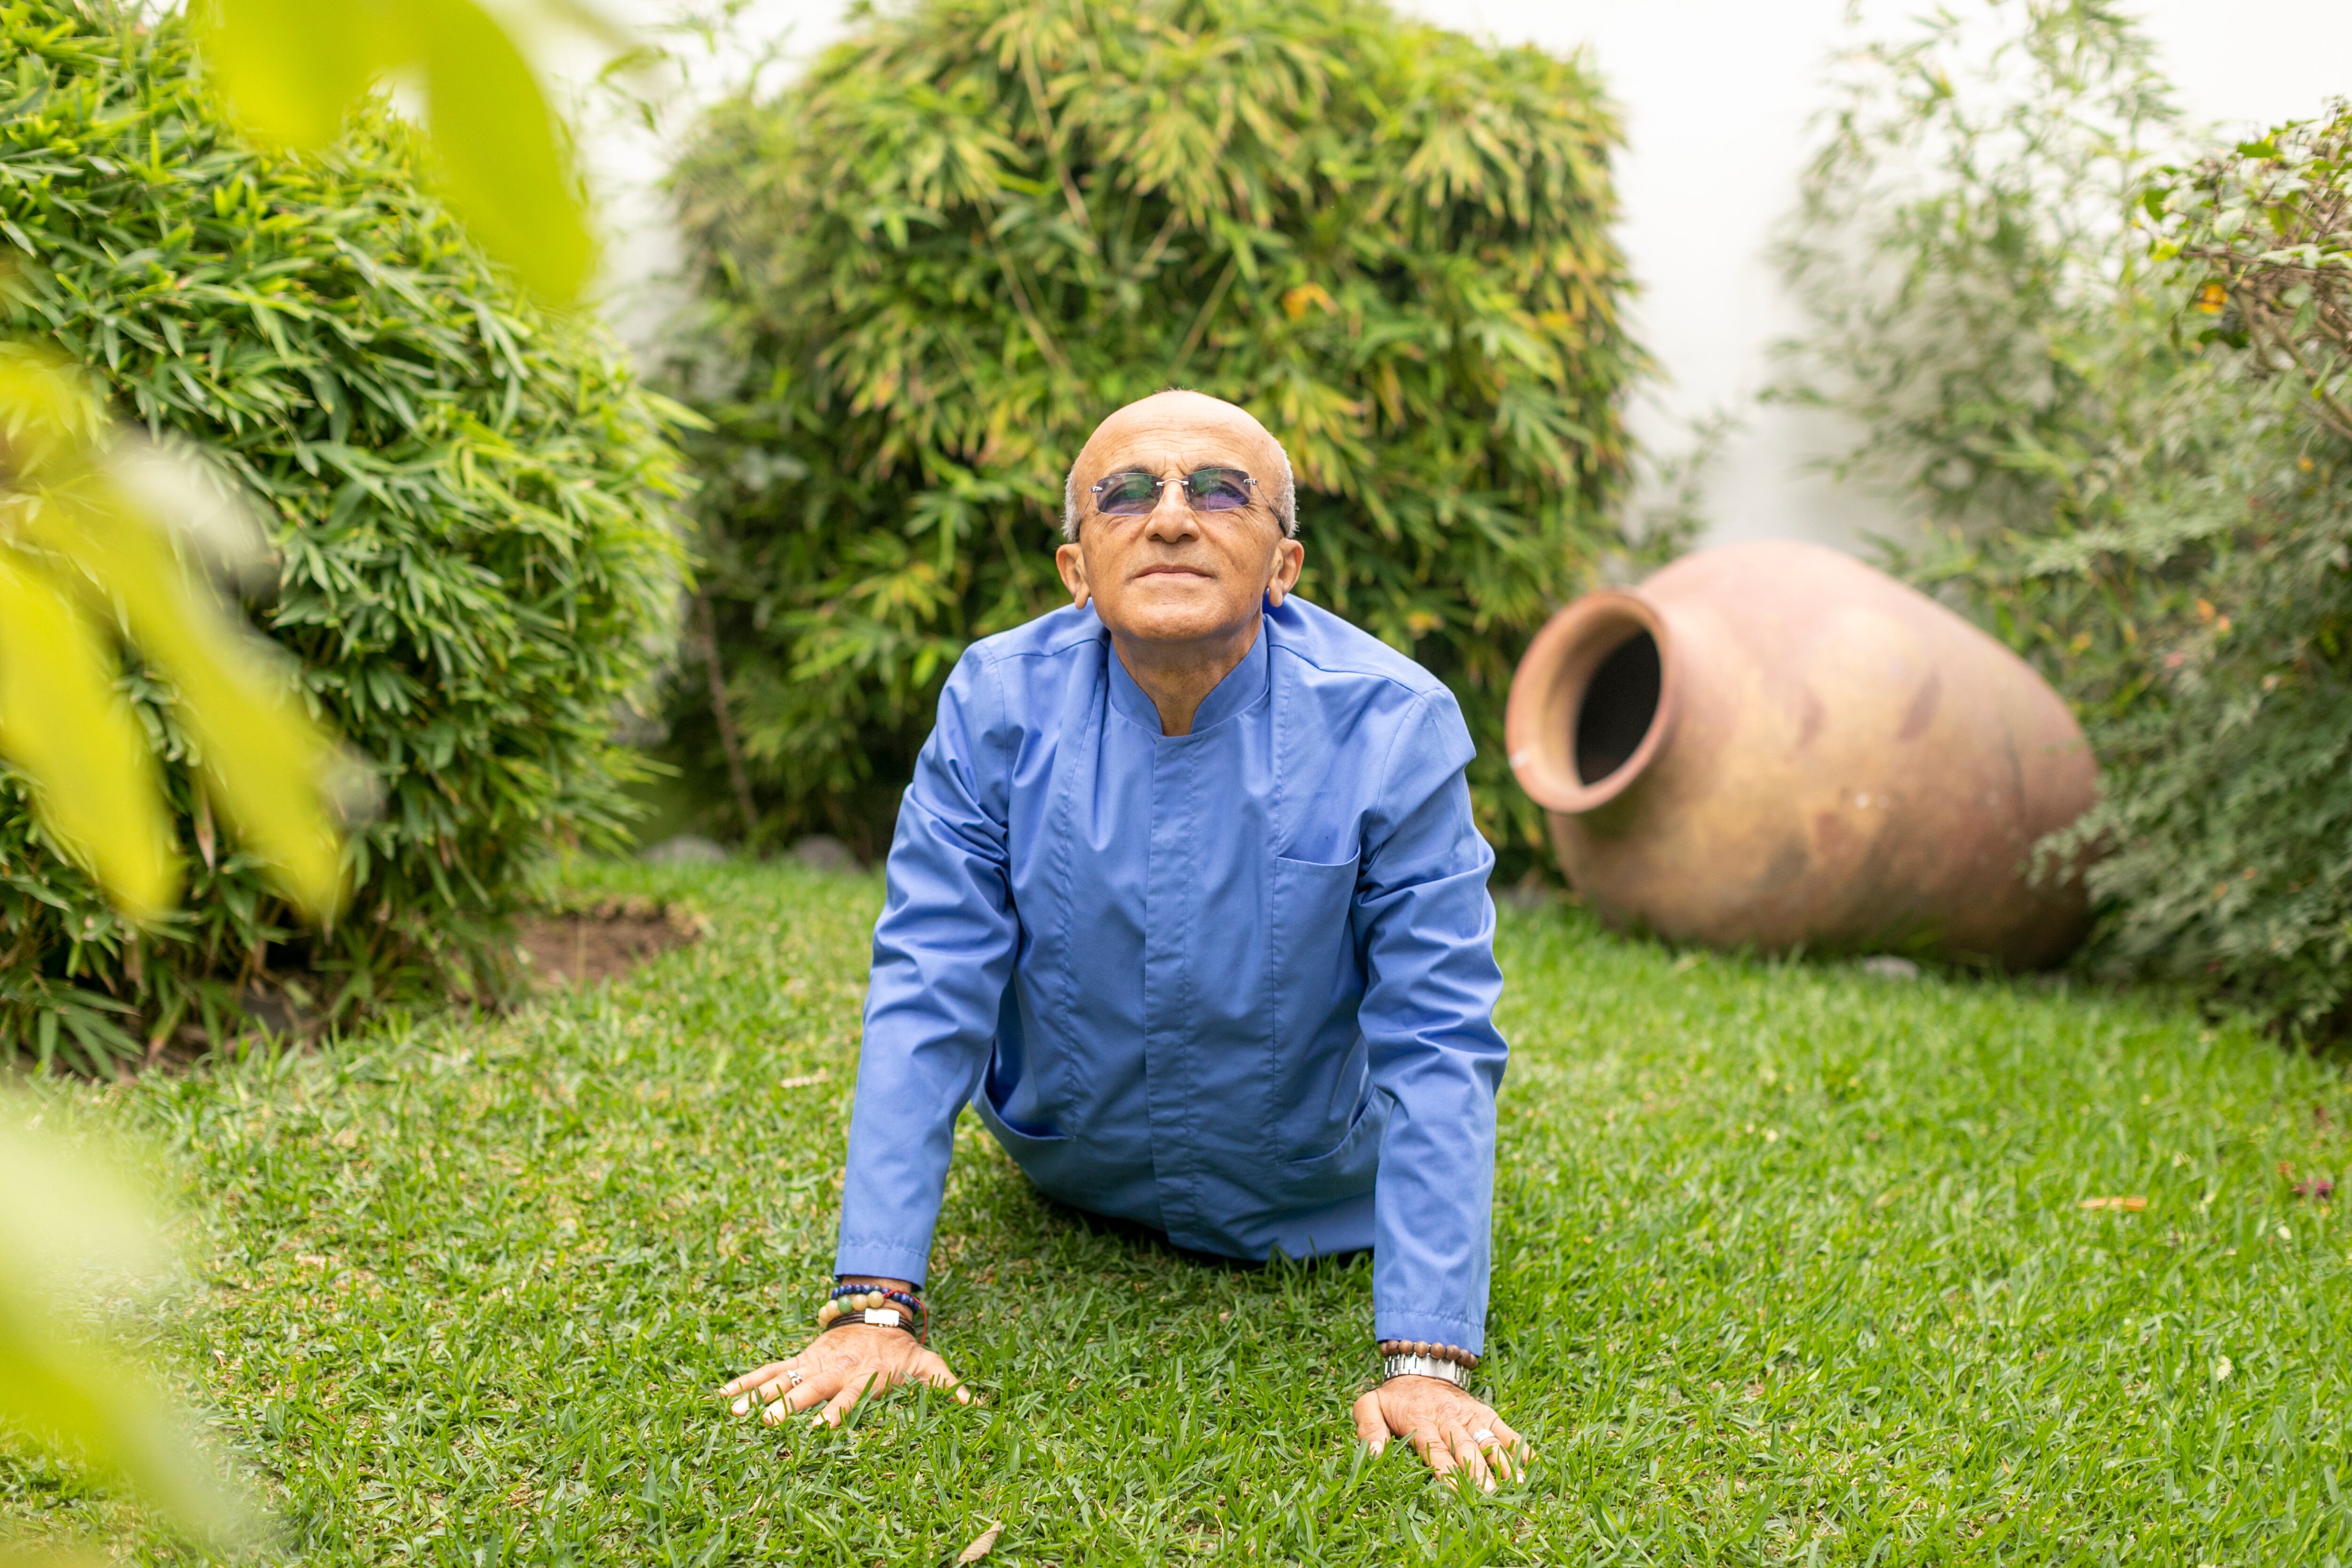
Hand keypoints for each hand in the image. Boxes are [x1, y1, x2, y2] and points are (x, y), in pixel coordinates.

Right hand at [721, 1324, 967, 1426]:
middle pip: (809, 1390)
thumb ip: (947, 1384)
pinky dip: (746, 1381)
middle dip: (789, 1405)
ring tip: (734, 1413)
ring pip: (783, 1379)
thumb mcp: (928, 1365)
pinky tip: (723, 1395)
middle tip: (768, 1422)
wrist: (880, 1312)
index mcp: (862, 1377)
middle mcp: (833, 1371)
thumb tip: (975, 1405)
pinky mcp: (801, 1358)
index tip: (822, 1430)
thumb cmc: (903, 1350)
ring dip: (759, 1396)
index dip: (836, 1413)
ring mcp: (813, 1364)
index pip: (848, 1398)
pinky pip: (769, 1370)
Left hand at [1351, 1375, 1526, 1490]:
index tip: (1454, 1491)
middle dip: (1478, 1472)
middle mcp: (1448, 1417)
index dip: (1445, 1470)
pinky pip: (1504, 1428)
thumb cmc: (1394, 1398)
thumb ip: (1368, 1428)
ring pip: (1488, 1439)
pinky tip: (1532, 1463)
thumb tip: (1375, 1455)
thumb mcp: (1369, 1405)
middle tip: (1490, 1495)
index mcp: (1421, 1420)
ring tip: (1515, 1482)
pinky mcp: (1484, 1412)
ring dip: (1502, 1461)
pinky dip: (1518, 1444)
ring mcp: (1470, 1414)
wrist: (1420, 1366)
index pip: (1435, 1449)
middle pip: (1466, 1447)